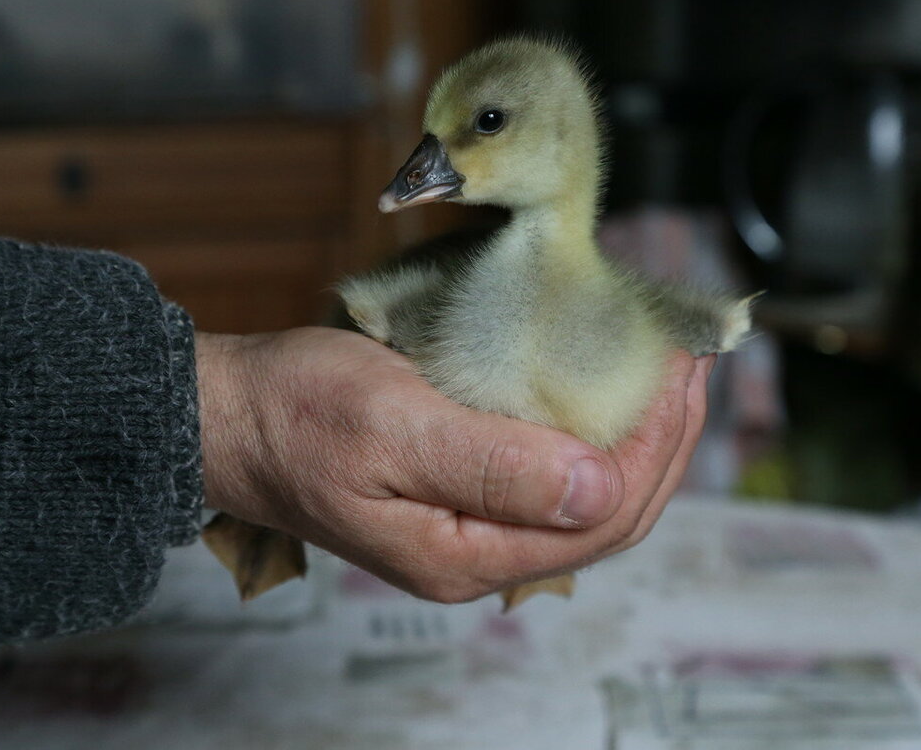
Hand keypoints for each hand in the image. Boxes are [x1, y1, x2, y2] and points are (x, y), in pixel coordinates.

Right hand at [196, 327, 711, 602]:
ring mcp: (470, 528)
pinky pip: (549, 477)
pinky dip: (590, 433)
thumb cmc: (295, 413)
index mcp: (465, 554)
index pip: (602, 518)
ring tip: (663, 375)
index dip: (657, 446)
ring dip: (634, 439)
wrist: (228, 416)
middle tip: (691, 365)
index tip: (682, 370)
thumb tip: (598, 488)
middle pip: (607, 517)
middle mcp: (477, 554)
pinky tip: (602, 393)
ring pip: (584, 498)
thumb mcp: (393, 428)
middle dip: (663, 443)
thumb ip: (494, 466)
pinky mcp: (460, 495)